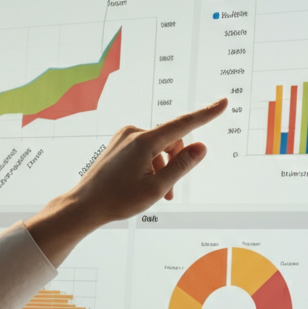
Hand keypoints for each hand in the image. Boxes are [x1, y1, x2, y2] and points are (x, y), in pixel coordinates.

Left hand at [26, 99, 226, 265]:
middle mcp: (134, 133)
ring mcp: (125, 137)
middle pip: (171, 141)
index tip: (223, 103)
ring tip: (157, 194)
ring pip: (158, 148)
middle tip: (170, 193)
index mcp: (144, 141)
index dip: (206, 114)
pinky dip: (152, 165)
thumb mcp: (157, 188)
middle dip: (176, 163)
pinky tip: (145, 185)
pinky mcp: (119, 143)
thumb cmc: (118, 199)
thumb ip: (181, 166)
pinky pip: (145, 150)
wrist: (84, 205)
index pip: (183, 124)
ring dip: (163, 168)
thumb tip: (201, 147)